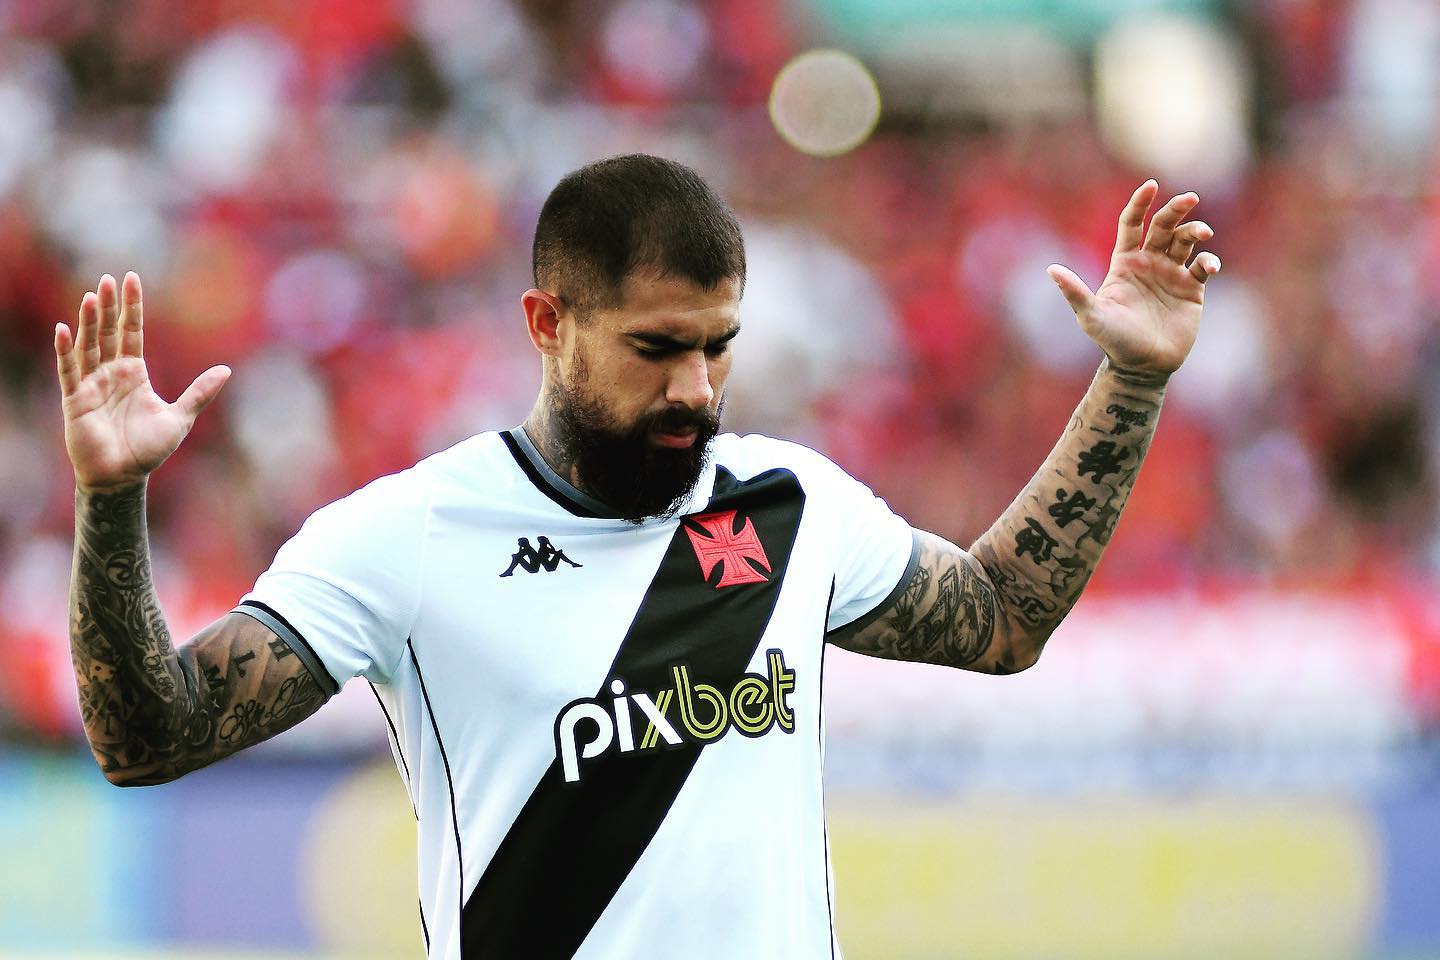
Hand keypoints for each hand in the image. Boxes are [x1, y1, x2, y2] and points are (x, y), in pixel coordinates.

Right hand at [55, 272, 230, 490]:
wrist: (123, 476)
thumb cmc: (147, 450)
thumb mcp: (180, 417)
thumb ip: (200, 393)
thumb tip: (227, 370)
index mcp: (134, 374)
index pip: (131, 332)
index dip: (131, 308)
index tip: (130, 279)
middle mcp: (111, 374)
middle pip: (108, 333)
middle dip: (109, 307)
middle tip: (108, 279)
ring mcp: (91, 385)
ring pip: (88, 346)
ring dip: (89, 322)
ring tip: (92, 296)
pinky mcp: (75, 399)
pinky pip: (69, 370)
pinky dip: (66, 350)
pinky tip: (64, 329)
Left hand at [1048, 180, 1220, 382]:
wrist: (1141, 367)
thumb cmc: (1112, 341)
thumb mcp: (1091, 316)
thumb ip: (1074, 292)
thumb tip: (1051, 269)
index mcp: (1124, 262)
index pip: (1132, 224)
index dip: (1140, 203)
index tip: (1151, 185)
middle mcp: (1149, 262)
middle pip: (1163, 225)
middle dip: (1176, 209)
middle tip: (1189, 198)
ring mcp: (1171, 274)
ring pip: (1185, 241)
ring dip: (1195, 231)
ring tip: (1202, 233)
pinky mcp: (1192, 289)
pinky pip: (1202, 266)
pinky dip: (1209, 261)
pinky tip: (1207, 267)